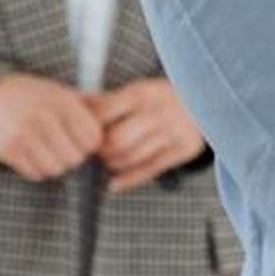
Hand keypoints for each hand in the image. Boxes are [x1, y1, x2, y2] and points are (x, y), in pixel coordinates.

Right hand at [0, 73, 102, 181]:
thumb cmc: (36, 97)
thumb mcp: (62, 92)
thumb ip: (91, 105)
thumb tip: (120, 120)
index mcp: (60, 101)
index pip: (92, 138)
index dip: (91, 144)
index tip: (83, 140)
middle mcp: (41, 116)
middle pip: (75, 158)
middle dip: (74, 158)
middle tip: (65, 148)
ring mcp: (22, 134)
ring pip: (55, 169)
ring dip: (56, 165)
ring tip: (50, 151)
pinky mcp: (7, 150)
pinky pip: (35, 174)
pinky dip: (38, 169)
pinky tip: (34, 154)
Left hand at [94, 78, 206, 192]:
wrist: (203, 102)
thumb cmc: (158, 100)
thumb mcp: (136, 92)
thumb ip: (106, 101)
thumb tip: (71, 104)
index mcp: (143, 92)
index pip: (104, 112)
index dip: (89, 126)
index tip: (83, 133)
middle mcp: (159, 111)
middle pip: (116, 140)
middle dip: (101, 150)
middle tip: (96, 152)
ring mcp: (174, 131)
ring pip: (131, 157)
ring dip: (112, 165)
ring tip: (107, 161)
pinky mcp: (184, 149)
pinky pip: (150, 170)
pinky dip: (127, 180)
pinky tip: (113, 184)